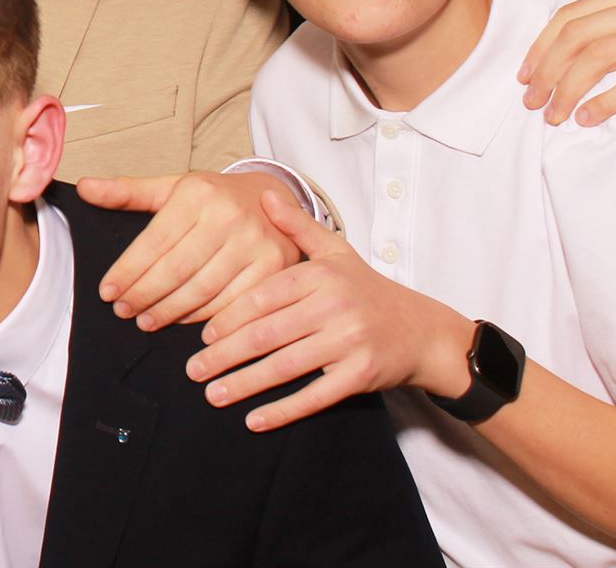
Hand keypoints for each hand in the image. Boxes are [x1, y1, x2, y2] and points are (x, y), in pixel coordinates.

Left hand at [82, 171, 301, 328]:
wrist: (273, 197)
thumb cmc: (213, 198)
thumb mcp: (173, 187)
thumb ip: (128, 191)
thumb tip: (84, 188)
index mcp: (198, 194)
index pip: (154, 241)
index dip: (128, 270)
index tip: (107, 292)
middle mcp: (228, 216)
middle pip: (176, 269)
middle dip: (144, 295)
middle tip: (123, 311)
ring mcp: (256, 243)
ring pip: (203, 289)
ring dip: (170, 311)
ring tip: (146, 320)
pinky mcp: (275, 267)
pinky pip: (233, 302)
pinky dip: (204, 317)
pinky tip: (183, 322)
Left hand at [188, 195, 470, 430]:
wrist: (424, 331)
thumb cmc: (368, 290)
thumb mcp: (336, 252)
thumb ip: (297, 226)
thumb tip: (264, 194)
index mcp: (321, 275)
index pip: (262, 297)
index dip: (228, 317)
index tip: (202, 336)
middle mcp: (334, 306)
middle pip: (267, 333)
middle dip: (224, 354)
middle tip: (191, 371)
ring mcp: (349, 342)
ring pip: (285, 366)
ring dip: (244, 383)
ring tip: (212, 394)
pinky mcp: (361, 374)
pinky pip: (315, 395)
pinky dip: (283, 410)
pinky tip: (254, 420)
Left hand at [521, 0, 615, 125]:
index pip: (572, 15)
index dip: (541, 45)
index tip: (523, 73)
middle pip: (578, 36)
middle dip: (547, 71)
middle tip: (530, 100)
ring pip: (599, 57)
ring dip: (567, 89)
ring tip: (552, 114)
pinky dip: (606, 102)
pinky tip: (587, 117)